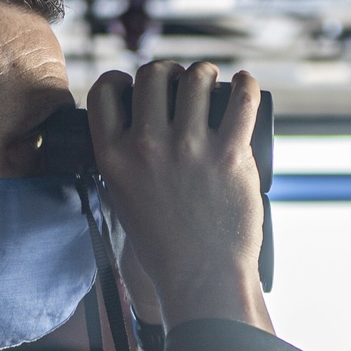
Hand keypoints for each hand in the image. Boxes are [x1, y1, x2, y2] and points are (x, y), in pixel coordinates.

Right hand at [86, 61, 272, 333]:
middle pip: (153, 75)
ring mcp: (188, 150)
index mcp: (112, 158)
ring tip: (212, 83)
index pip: (104, 91)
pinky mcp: (229, 156)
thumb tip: (129, 133)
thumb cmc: (164, 247)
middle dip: (168, 71)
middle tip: (181, 83)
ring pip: (196, 79)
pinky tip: (244, 83)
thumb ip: (121, 166)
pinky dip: (245, 84)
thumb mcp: (122, 202)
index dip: (121, 79)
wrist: (201, 279)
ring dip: (205, 73)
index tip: (135, 84)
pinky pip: (240, 100)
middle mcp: (146, 148)